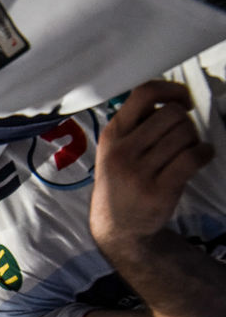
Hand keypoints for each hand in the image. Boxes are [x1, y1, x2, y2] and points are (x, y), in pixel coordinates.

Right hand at [90, 80, 212, 248]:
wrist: (117, 226)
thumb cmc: (122, 183)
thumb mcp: (114, 150)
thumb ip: (135, 124)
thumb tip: (172, 99)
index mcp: (112, 135)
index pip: (144, 93)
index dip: (171, 90)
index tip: (181, 100)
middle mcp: (122, 151)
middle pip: (172, 113)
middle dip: (186, 121)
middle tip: (183, 136)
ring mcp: (138, 172)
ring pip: (184, 134)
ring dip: (194, 139)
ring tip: (187, 151)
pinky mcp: (158, 190)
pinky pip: (193, 157)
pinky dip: (205, 153)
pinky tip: (200, 157)